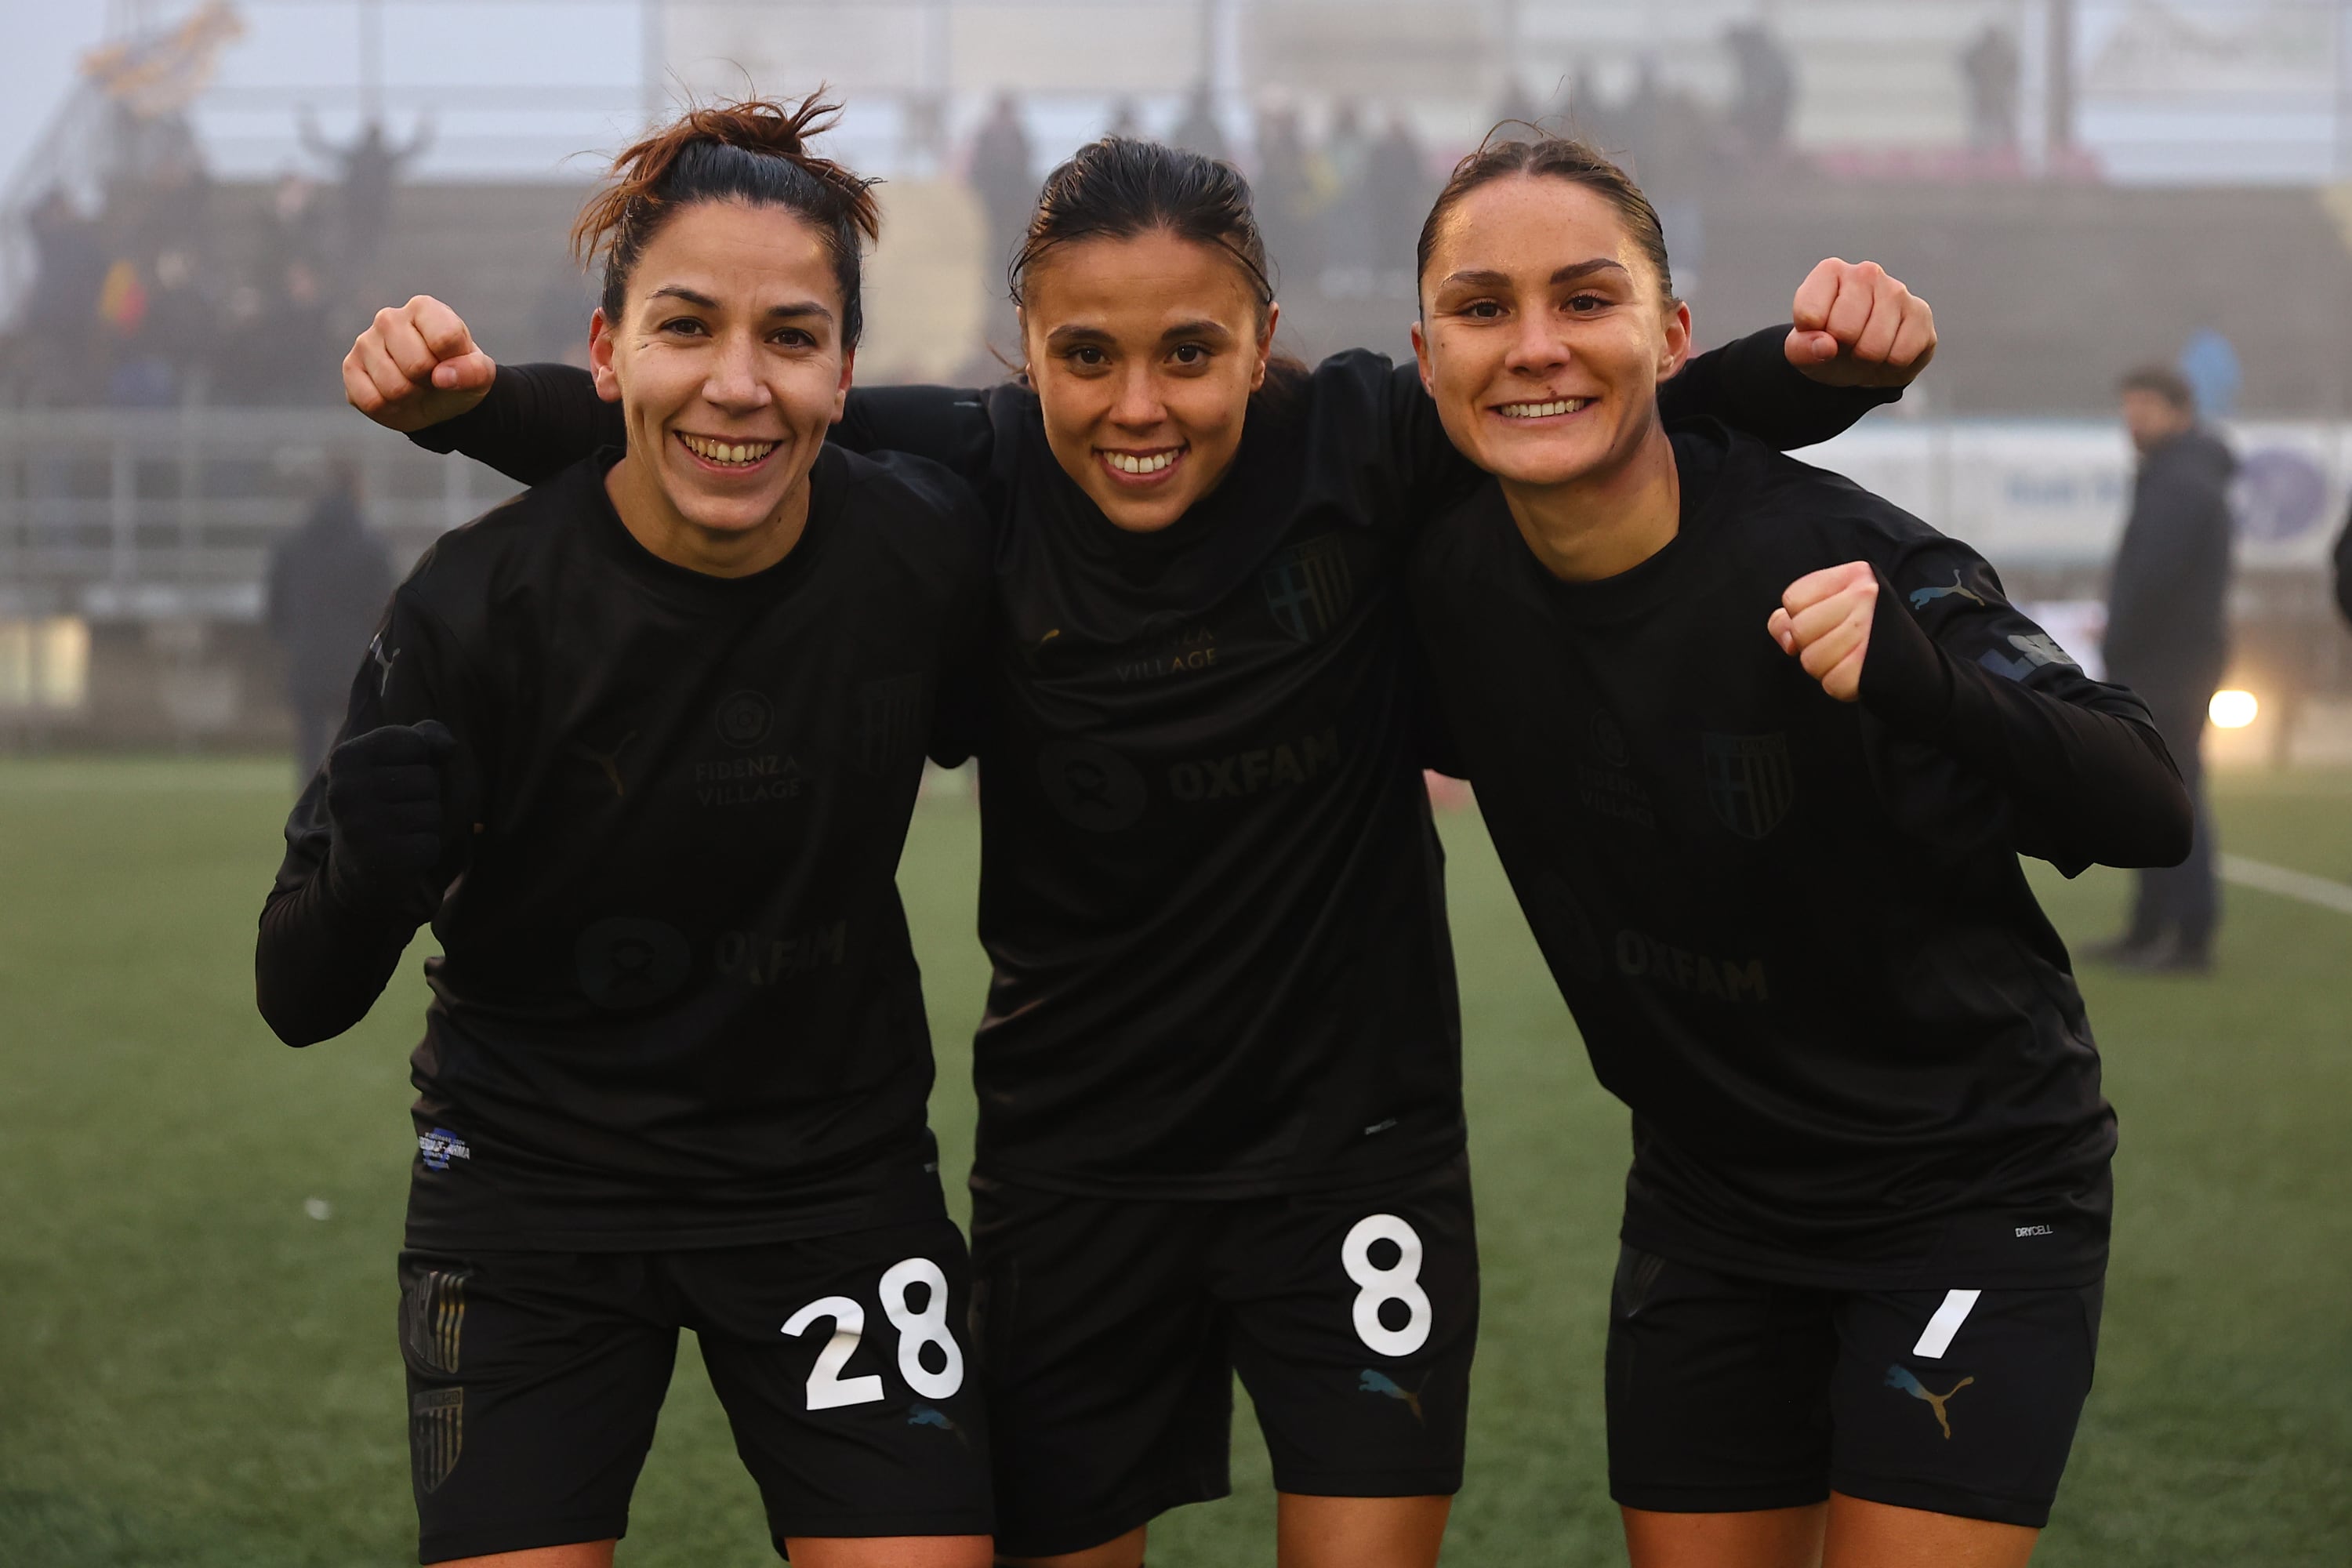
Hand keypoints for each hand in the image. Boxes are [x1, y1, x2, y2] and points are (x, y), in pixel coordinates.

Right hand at [324, 721, 456, 907]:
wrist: (356, 865)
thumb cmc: (383, 801)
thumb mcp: (393, 760)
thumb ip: (424, 738)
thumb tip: (448, 746)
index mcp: (344, 758)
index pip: (415, 743)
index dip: (417, 761)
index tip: (391, 778)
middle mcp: (345, 791)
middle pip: (427, 779)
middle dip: (423, 796)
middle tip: (394, 811)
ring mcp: (361, 827)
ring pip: (432, 812)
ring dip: (424, 824)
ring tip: (396, 831)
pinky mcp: (381, 859)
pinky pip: (431, 845)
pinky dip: (424, 850)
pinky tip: (399, 853)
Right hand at [342, 296, 496, 431]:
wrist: (436, 397)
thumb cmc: (457, 374)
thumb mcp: (480, 374)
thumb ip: (474, 371)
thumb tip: (442, 377)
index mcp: (424, 308)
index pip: (445, 338)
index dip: (456, 363)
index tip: (452, 362)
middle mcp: (389, 318)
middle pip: (417, 365)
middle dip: (430, 382)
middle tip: (430, 377)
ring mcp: (365, 342)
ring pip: (393, 386)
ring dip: (411, 397)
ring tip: (413, 386)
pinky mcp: (350, 368)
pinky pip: (372, 401)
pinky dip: (390, 409)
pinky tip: (393, 396)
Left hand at [1768, 562, 1877, 701]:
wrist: (1916, 661)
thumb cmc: (1866, 629)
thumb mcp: (1834, 606)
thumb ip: (1794, 614)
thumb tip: (1787, 640)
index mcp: (1855, 574)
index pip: (1793, 599)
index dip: (1800, 616)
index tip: (1826, 620)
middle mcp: (1866, 597)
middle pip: (1800, 630)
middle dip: (1810, 644)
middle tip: (1838, 642)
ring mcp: (1872, 631)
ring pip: (1810, 660)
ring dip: (1823, 667)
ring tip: (1849, 656)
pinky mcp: (1873, 666)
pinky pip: (1831, 683)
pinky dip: (1838, 684)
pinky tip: (1857, 671)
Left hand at [1784, 260, 1935, 389]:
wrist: (1861, 359)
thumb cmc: (1827, 346)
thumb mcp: (1801, 351)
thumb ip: (1801, 349)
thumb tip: (1826, 346)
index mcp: (1830, 272)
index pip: (1809, 314)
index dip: (1811, 338)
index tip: (1819, 334)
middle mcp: (1866, 273)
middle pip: (1844, 330)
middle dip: (1842, 350)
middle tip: (1846, 345)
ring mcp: (1897, 290)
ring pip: (1874, 346)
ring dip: (1867, 360)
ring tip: (1866, 349)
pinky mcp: (1921, 313)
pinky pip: (1901, 355)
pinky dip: (1891, 366)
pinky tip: (1888, 351)